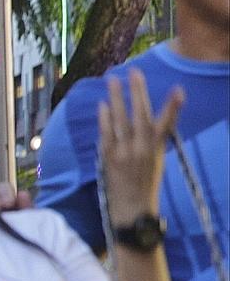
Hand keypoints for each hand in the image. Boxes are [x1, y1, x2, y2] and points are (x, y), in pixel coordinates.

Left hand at [98, 69, 183, 223]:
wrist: (131, 209)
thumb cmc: (145, 183)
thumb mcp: (155, 160)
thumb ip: (152, 140)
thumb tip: (145, 119)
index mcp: (157, 150)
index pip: (167, 124)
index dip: (173, 107)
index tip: (178, 90)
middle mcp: (142, 150)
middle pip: (140, 116)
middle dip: (138, 92)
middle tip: (135, 71)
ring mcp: (123, 154)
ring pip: (120, 121)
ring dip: (117, 99)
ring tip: (113, 80)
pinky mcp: (108, 159)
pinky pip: (105, 134)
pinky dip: (104, 119)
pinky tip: (102, 104)